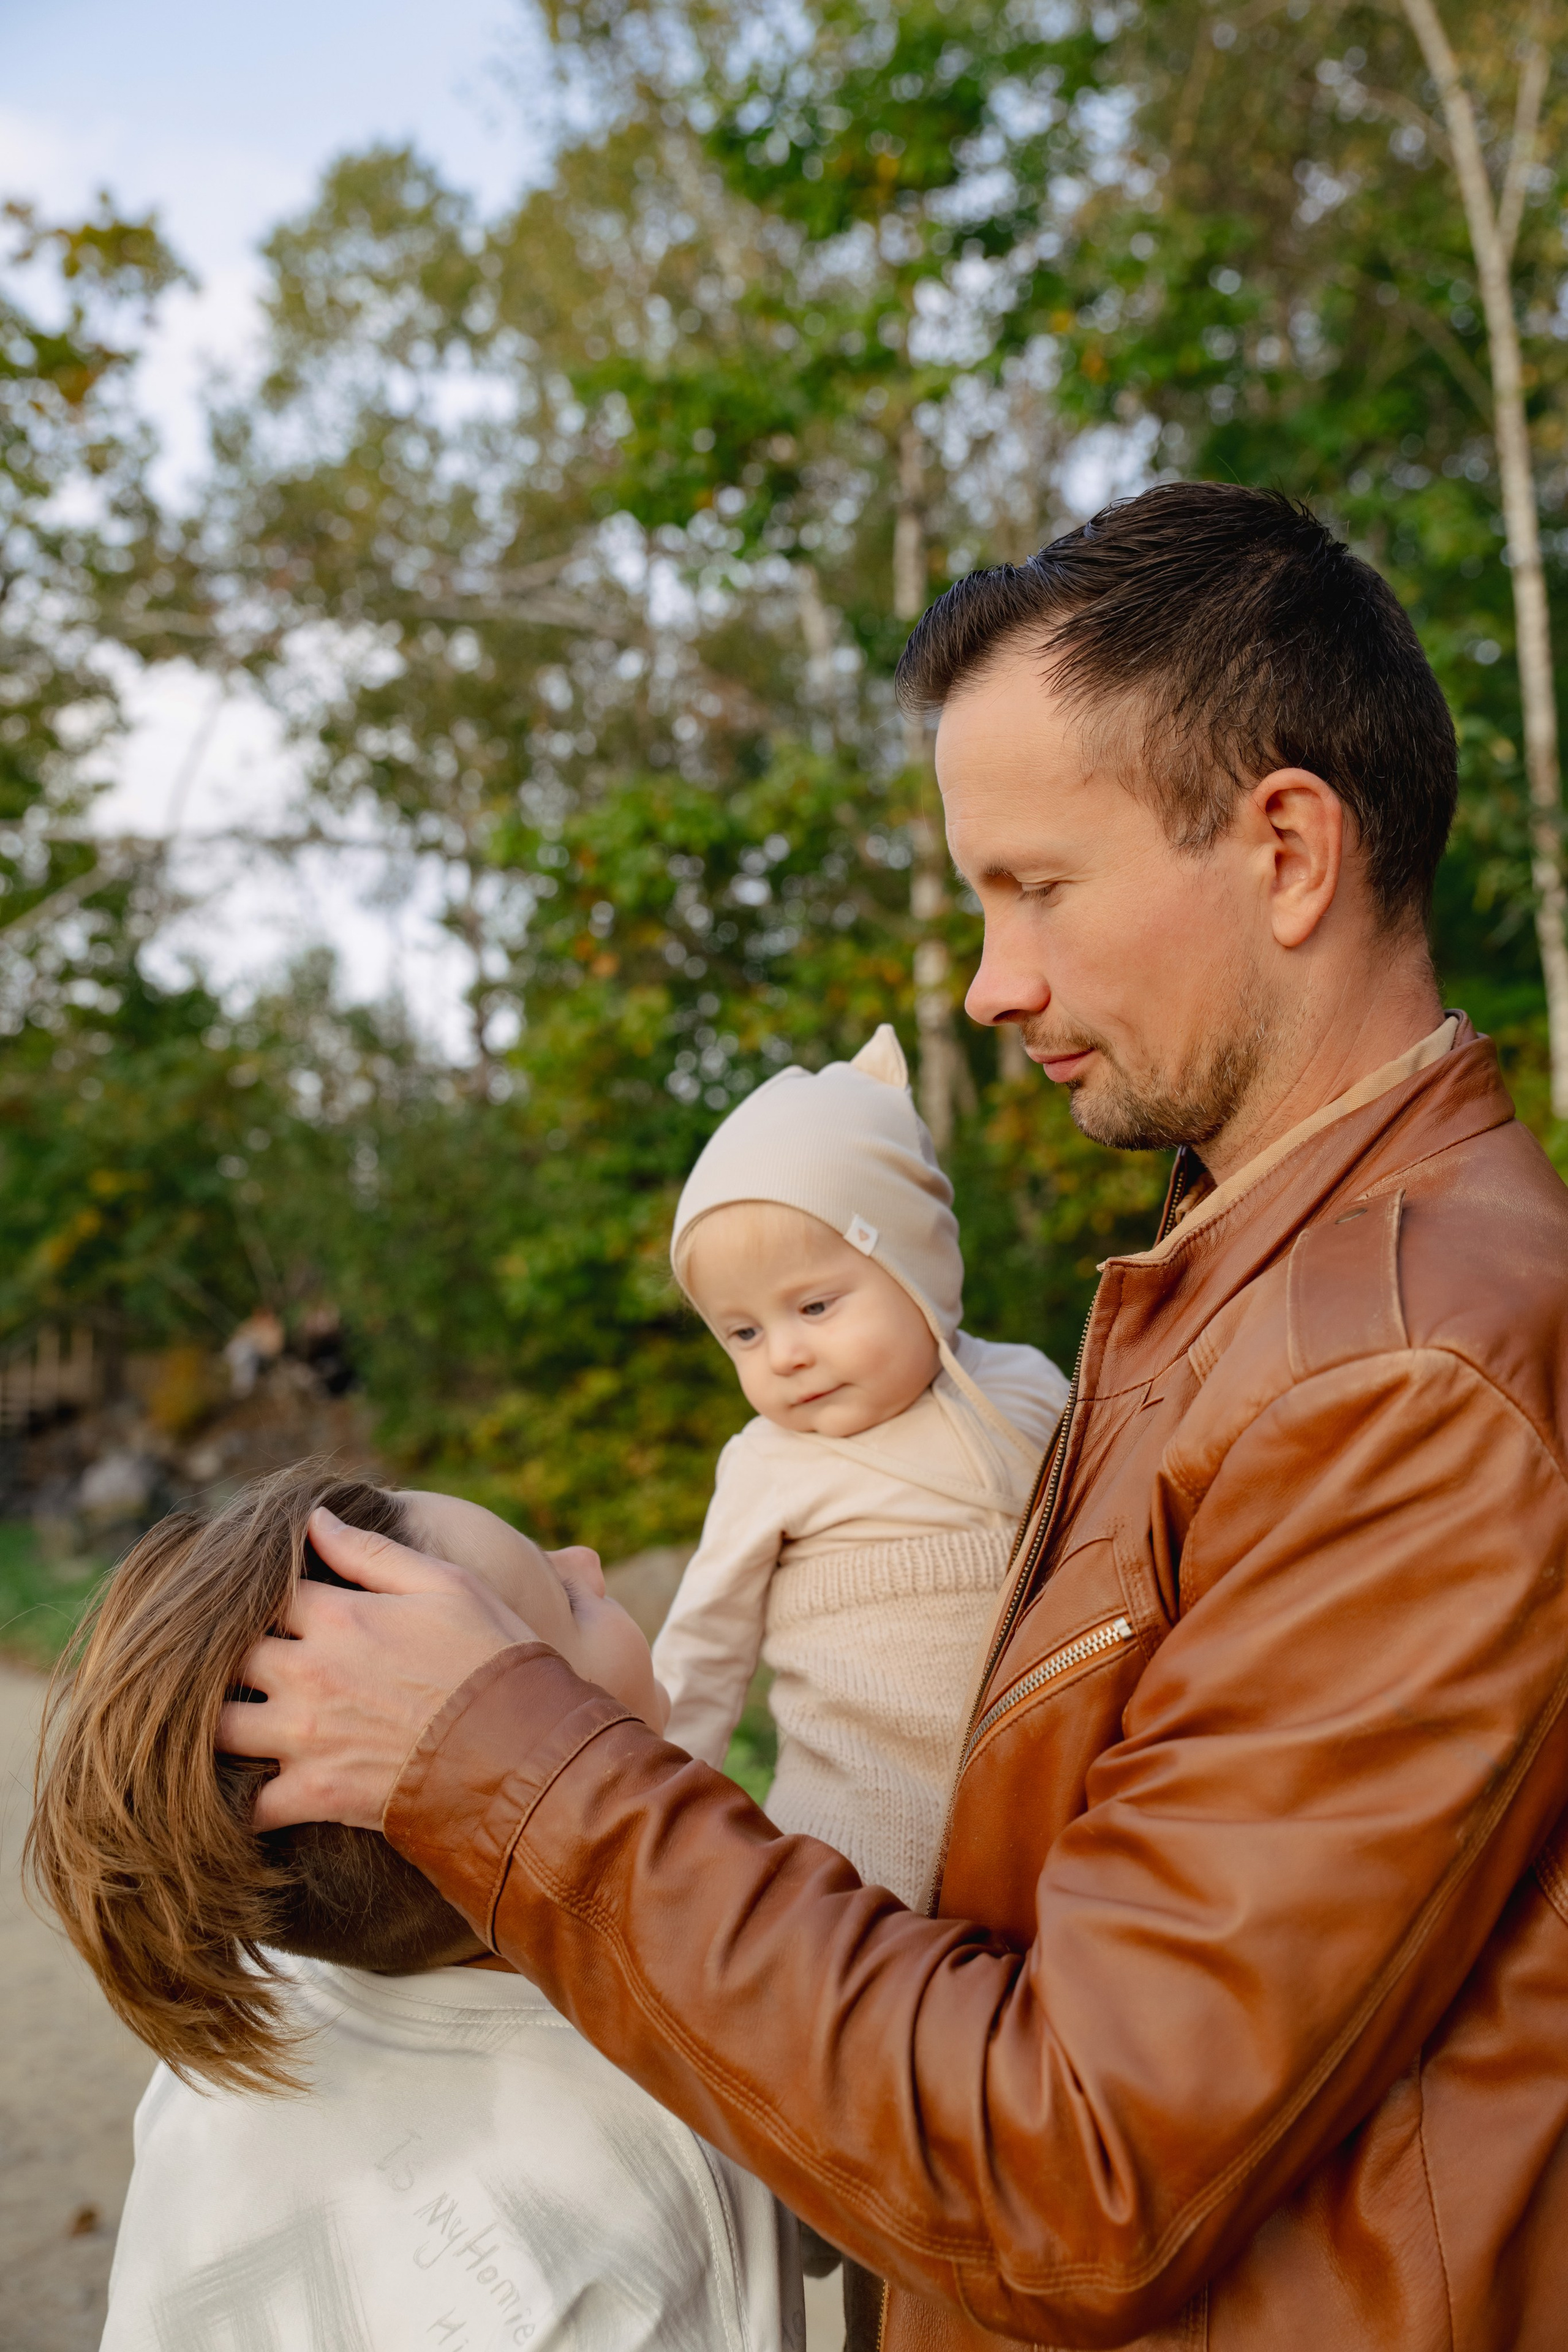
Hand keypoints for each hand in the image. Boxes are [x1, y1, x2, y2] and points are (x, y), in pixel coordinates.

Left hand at [217, 1508, 532, 1830]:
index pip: (261, 1592)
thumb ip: (371, 1551)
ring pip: (217, 1729)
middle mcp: (308, 1672)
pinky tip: (239, 1796)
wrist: (523, 1748)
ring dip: (214, 1725)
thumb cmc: (492, 1656)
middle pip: (224, 1658)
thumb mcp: (445, 1584)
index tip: (262, 1606)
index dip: (255, 1596)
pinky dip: (237, 1805)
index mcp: (336, 1614)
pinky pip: (250, 1808)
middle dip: (221, 1660)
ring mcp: (306, 1736)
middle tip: (234, 1666)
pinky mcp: (316, 1794)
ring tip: (224, 1723)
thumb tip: (314, 1518)